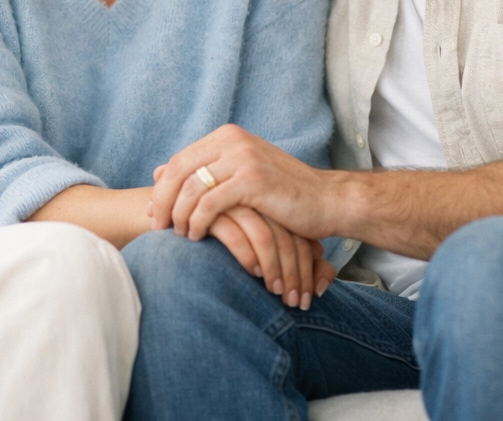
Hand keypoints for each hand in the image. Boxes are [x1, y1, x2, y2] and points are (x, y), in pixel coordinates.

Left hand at [150, 124, 333, 242]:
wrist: (326, 200)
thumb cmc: (284, 192)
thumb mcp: (241, 174)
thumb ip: (205, 170)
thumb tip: (157, 171)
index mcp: (228, 136)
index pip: (180, 159)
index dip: (162, 187)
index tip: (154, 212)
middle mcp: (233, 140)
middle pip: (179, 170)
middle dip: (163, 201)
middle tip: (156, 226)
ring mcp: (243, 158)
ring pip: (191, 187)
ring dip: (179, 215)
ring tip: (179, 235)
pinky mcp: (252, 180)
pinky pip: (209, 203)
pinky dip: (197, 222)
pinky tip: (198, 236)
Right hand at [208, 206, 334, 309]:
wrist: (180, 236)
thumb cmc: (229, 248)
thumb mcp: (266, 253)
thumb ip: (297, 261)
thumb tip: (323, 280)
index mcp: (270, 205)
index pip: (299, 232)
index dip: (309, 265)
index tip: (311, 294)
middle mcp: (255, 200)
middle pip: (287, 234)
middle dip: (296, 272)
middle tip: (297, 303)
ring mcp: (233, 202)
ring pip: (266, 236)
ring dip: (276, 269)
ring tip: (278, 293)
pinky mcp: (209, 211)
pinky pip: (236, 235)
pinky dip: (248, 256)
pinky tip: (253, 273)